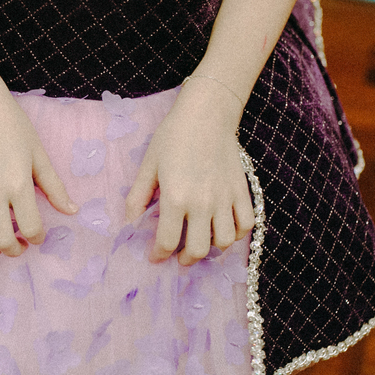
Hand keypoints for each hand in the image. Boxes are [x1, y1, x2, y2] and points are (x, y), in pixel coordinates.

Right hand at [0, 94, 77, 258]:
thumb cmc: (13, 127)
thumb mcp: (39, 155)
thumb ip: (54, 186)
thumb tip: (72, 211)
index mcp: (18, 184)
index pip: (30, 227)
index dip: (37, 238)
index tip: (38, 236)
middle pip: (1, 238)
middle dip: (13, 249)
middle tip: (19, 246)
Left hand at [124, 79, 254, 265]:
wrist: (206, 114)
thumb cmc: (172, 137)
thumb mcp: (148, 166)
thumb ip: (137, 197)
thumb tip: (129, 223)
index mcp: (175, 198)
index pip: (166, 242)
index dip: (158, 255)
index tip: (155, 257)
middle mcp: (202, 203)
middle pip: (197, 250)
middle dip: (184, 259)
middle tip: (178, 256)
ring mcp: (225, 198)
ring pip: (225, 242)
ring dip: (211, 248)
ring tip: (201, 242)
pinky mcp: (242, 191)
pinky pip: (246, 225)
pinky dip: (236, 233)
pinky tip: (223, 228)